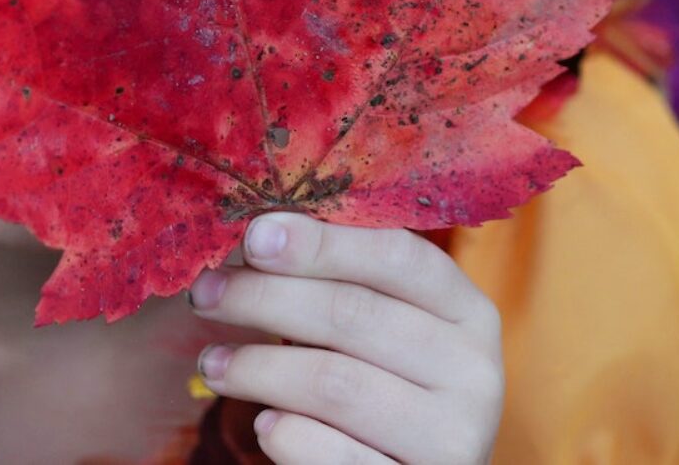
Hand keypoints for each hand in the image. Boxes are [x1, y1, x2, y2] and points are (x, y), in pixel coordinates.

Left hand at [187, 212, 503, 463]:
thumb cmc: (383, 380)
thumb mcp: (381, 324)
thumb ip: (335, 279)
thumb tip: (257, 235)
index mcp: (468, 310)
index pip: (397, 256)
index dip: (321, 242)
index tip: (253, 236)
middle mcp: (474, 371)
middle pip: (354, 315)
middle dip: (264, 298)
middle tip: (204, 295)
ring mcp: (453, 437)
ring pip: (335, 384)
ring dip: (258, 367)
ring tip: (212, 363)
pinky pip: (334, 454)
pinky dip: (287, 433)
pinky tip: (263, 422)